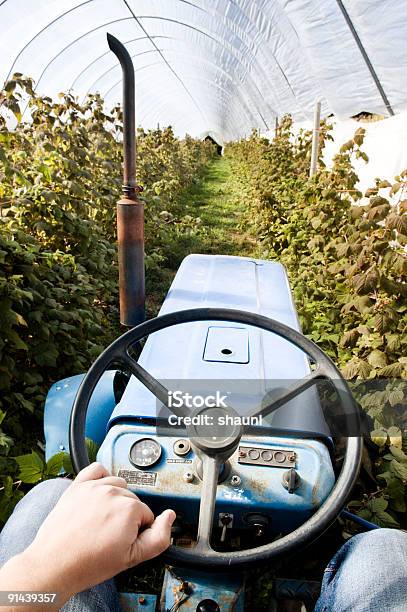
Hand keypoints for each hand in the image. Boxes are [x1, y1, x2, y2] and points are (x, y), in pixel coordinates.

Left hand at [16, 463, 174, 603]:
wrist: (55, 564)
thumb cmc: (88, 563)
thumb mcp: (132, 559)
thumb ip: (159, 538)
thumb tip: (169, 518)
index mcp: (130, 509)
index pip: (147, 515)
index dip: (139, 530)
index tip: (126, 540)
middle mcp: (113, 492)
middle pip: (133, 500)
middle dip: (127, 516)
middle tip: (114, 535)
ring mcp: (94, 487)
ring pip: (119, 485)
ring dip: (116, 499)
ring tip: (105, 518)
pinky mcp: (78, 485)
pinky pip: (97, 469)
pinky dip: (101, 477)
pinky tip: (100, 493)